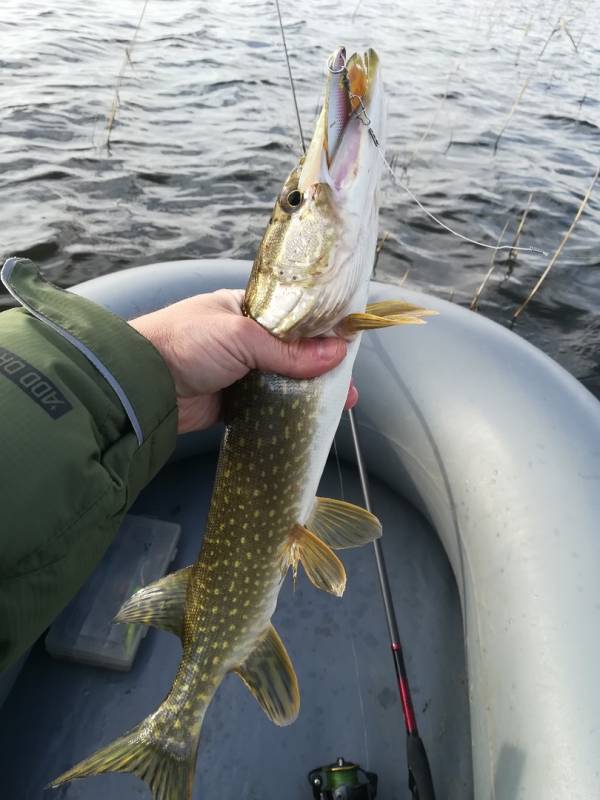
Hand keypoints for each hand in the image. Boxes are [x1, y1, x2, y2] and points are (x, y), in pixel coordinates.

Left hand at [129, 289, 357, 433]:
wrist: (142, 384)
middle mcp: (247, 338)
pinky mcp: (235, 401)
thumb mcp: (242, 337)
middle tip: (348, 384)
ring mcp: (242, 371)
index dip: (323, 329)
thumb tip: (337, 354)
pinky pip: (269, 405)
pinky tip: (310, 418)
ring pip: (285, 380)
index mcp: (248, 309)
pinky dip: (288, 411)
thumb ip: (289, 350)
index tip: (350, 344)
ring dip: (310, 391)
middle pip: (295, 351)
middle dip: (322, 366)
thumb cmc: (186, 342)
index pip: (295, 316)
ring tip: (339, 403)